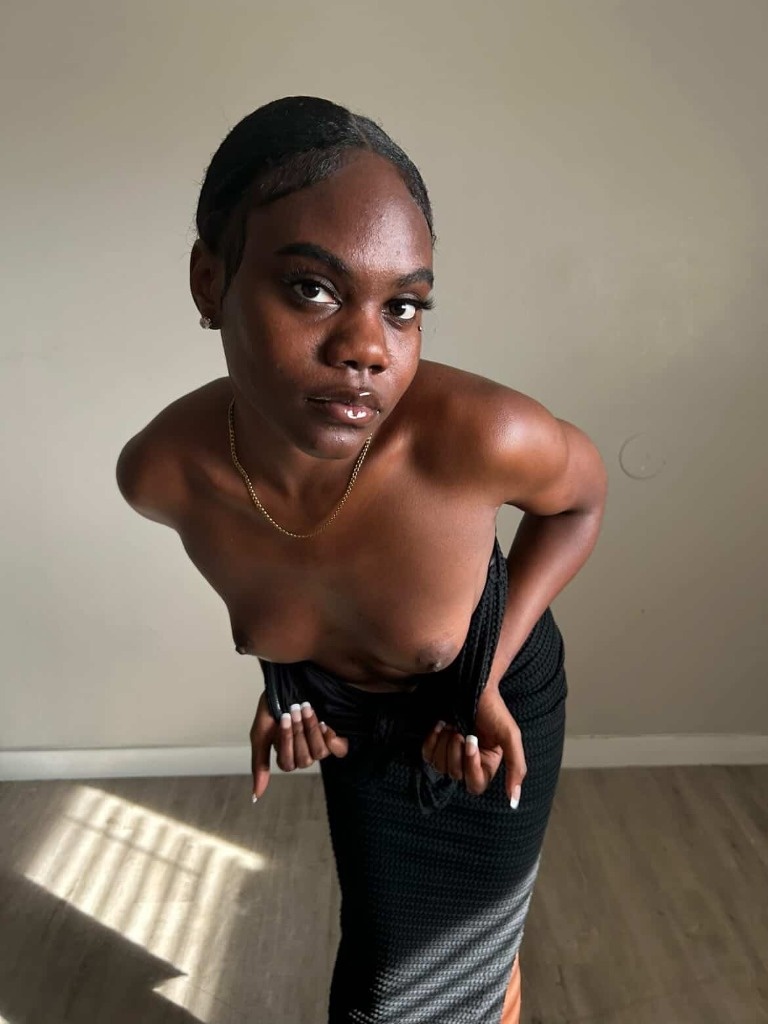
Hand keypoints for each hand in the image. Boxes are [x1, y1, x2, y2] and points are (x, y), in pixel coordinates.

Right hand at [249, 692, 348, 800]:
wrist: (289, 680)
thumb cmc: (272, 706)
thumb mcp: (260, 734)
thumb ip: (260, 765)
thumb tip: (256, 797)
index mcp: (285, 755)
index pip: (287, 763)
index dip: (286, 741)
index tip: (283, 716)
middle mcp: (303, 753)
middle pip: (304, 760)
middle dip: (299, 733)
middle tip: (294, 709)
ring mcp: (319, 744)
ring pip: (320, 754)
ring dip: (312, 730)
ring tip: (307, 708)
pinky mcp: (333, 735)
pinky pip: (338, 750)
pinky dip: (331, 739)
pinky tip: (324, 724)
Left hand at [421, 688, 525, 806]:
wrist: (474, 685)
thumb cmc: (494, 710)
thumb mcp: (511, 737)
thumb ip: (516, 768)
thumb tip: (514, 801)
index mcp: (487, 765)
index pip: (475, 785)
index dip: (471, 766)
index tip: (472, 741)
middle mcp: (468, 763)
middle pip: (455, 776)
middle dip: (456, 752)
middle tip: (461, 731)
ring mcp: (450, 753)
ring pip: (439, 767)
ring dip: (444, 743)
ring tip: (452, 725)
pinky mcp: (436, 742)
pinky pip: (426, 755)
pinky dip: (432, 740)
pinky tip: (441, 725)